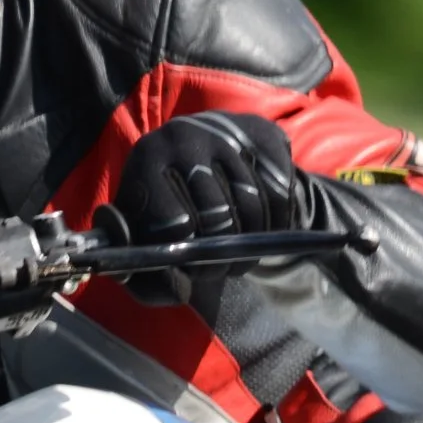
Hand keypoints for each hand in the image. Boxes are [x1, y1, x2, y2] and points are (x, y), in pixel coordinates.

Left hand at [111, 111, 300, 303]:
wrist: (194, 151)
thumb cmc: (163, 206)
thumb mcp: (142, 241)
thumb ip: (147, 279)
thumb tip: (180, 290)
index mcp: (145, 161)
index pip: (171, 222)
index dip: (186, 256)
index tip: (192, 271)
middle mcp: (183, 137)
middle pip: (216, 214)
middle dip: (221, 255)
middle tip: (221, 270)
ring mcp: (225, 132)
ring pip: (251, 206)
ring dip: (251, 246)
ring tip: (239, 260)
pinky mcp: (262, 135)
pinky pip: (279, 193)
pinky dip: (276, 224)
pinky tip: (261, 233)